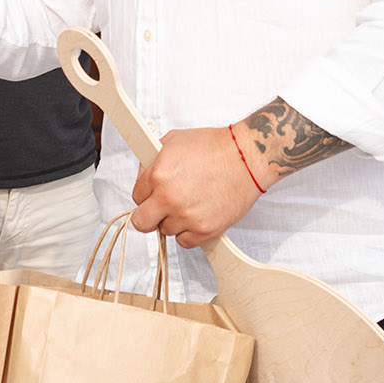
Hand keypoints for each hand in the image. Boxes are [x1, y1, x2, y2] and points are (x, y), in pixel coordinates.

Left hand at [130, 126, 261, 247]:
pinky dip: (190, 232)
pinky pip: (185, 242)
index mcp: (158, 175)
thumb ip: (152, 160)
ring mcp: (187, 216)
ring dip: (174, 221)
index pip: (136, 196)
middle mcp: (170, 198)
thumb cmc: (216, 147)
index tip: (153, 195)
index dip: (146, 195)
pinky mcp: (205, 229)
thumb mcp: (174, 141)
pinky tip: (198, 215)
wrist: (247, 156)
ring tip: (190, 204)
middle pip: (142, 223)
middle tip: (160, 209)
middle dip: (149, 216)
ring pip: (166, 231)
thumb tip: (143, 175)